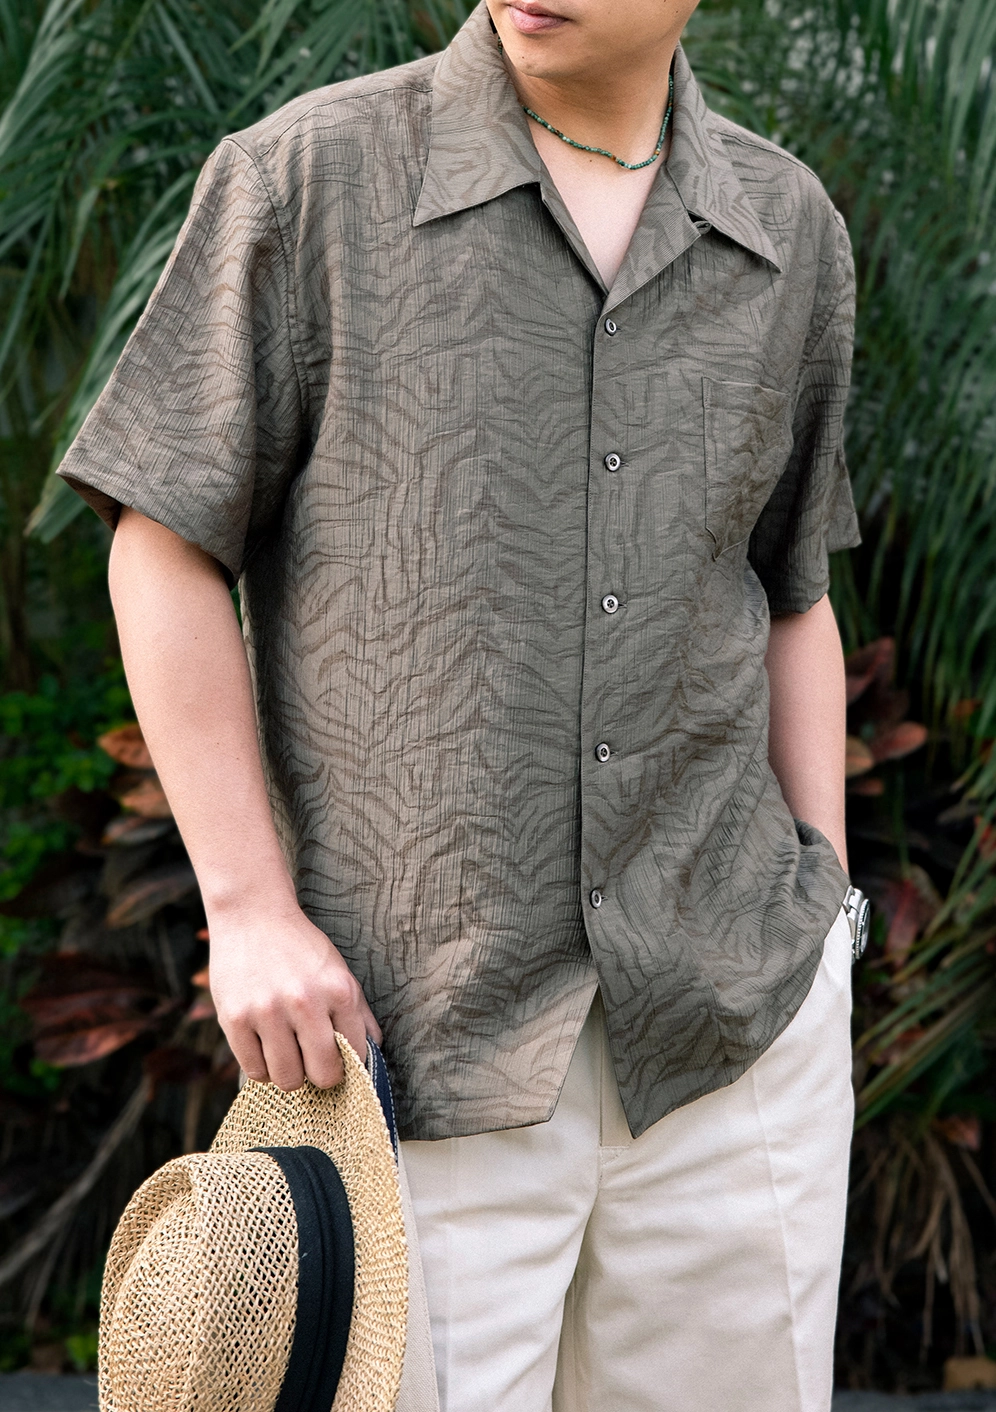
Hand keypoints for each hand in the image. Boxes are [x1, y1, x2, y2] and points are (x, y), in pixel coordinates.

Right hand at [208, 905, 381, 1089]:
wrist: (253, 915)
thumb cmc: (300, 948)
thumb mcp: (339, 972)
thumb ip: (359, 1012)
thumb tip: (374, 1050)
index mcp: (338, 991)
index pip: (355, 1056)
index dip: (348, 1064)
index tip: (338, 1059)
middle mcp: (305, 1002)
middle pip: (322, 1075)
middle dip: (320, 1075)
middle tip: (312, 1062)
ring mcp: (267, 1012)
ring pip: (287, 1079)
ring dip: (289, 1073)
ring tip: (287, 1053)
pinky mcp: (234, 1019)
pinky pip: (253, 1071)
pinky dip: (262, 1068)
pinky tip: (265, 1048)